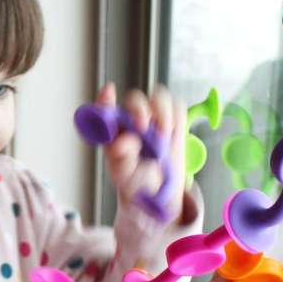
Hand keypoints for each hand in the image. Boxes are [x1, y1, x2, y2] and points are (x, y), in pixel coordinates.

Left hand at [97, 82, 187, 221]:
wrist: (158, 190)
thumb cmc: (136, 180)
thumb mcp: (126, 176)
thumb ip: (122, 160)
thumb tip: (122, 142)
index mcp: (113, 131)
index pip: (105, 108)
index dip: (106, 98)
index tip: (109, 91)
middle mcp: (132, 120)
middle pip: (135, 99)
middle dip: (139, 109)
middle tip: (142, 127)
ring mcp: (153, 118)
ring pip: (159, 97)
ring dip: (162, 112)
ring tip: (163, 135)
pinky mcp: (172, 120)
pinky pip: (177, 108)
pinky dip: (176, 119)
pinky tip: (172, 137)